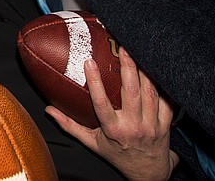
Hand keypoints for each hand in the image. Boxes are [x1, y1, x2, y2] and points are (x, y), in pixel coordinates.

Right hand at [47, 48, 178, 180]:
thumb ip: (70, 125)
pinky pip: (166, 100)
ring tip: (139, 51)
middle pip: (132, 93)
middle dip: (128, 67)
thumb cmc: (118, 154)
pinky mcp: (165, 124)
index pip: (101, 104)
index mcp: (113, 130)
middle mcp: (133, 127)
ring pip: (150, 93)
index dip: (95, 83)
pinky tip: (155, 68)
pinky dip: (161, 83)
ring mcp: (152, 125)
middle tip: (122, 47)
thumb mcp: (92, 143)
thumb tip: (49, 110)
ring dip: (145, 71)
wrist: (148, 172)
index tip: (88, 62)